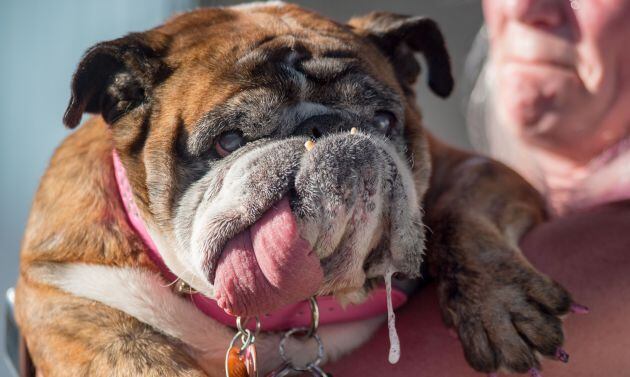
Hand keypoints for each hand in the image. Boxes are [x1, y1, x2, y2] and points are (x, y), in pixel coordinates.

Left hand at [435, 241, 571, 374]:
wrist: (461, 230)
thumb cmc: (457, 272)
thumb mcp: (448, 302)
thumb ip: (462, 329)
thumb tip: (488, 367)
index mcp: (466, 317)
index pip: (484, 361)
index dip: (495, 363)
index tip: (499, 354)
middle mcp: (488, 307)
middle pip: (518, 356)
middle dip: (528, 359)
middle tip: (528, 347)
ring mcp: (509, 291)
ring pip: (545, 333)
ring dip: (551, 337)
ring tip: (544, 328)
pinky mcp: (525, 273)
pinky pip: (557, 300)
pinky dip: (561, 305)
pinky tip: (550, 302)